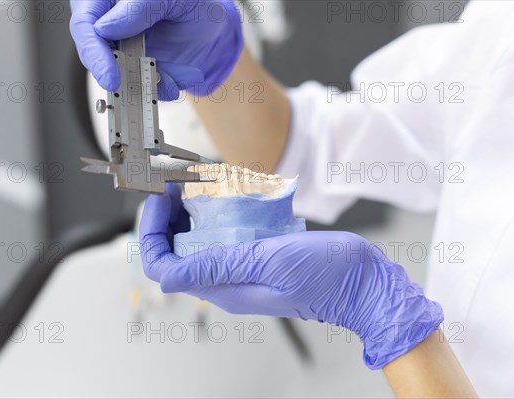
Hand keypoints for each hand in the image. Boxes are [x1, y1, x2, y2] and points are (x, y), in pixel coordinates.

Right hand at [69, 0, 242, 99]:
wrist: (217, 28)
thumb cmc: (194, 4)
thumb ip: (139, 7)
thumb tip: (105, 28)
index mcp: (108, 0)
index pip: (85, 24)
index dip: (93, 52)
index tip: (110, 76)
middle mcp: (110, 24)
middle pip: (94, 54)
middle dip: (118, 74)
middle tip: (138, 86)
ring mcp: (123, 50)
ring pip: (118, 76)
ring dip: (145, 83)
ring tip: (172, 78)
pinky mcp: (138, 70)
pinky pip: (140, 88)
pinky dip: (159, 89)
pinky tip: (177, 80)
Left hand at [139, 184, 443, 368]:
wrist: (362, 282)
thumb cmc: (325, 275)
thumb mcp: (267, 263)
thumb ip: (217, 266)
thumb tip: (166, 274)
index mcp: (223, 287)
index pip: (164, 267)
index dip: (151, 233)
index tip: (158, 200)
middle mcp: (225, 281)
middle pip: (175, 252)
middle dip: (165, 218)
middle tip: (172, 186)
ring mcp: (239, 269)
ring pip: (196, 243)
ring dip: (187, 214)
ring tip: (191, 186)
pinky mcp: (254, 258)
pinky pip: (222, 238)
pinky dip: (214, 216)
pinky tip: (223, 196)